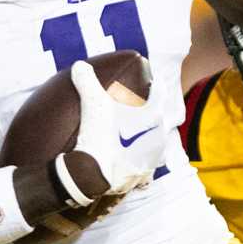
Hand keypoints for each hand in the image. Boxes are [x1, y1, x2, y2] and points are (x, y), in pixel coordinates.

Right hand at [67, 60, 165, 199]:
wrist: (92, 174)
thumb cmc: (98, 136)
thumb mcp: (92, 103)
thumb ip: (87, 81)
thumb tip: (80, 66)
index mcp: (152, 118)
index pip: (159, 96)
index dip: (156, 87)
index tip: (156, 82)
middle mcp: (157, 139)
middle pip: (162, 122)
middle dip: (157, 116)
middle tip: (149, 111)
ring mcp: (151, 160)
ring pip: (158, 147)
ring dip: (152, 140)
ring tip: (145, 137)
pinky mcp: (141, 177)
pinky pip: (146, 172)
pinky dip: (142, 167)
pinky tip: (135, 165)